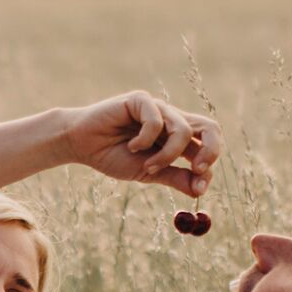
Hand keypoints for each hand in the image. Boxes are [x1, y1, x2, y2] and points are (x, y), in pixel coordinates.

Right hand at [61, 90, 218, 198]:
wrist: (81, 145)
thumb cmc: (113, 156)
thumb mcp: (149, 173)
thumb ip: (175, 178)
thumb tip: (201, 190)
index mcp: (177, 137)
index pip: (209, 143)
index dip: (209, 165)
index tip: (198, 185)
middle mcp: (171, 120)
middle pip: (210, 127)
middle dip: (210, 151)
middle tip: (197, 169)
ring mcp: (158, 108)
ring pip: (183, 129)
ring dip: (167, 155)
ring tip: (147, 165)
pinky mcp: (140, 100)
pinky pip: (156, 120)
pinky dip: (145, 140)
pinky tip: (131, 146)